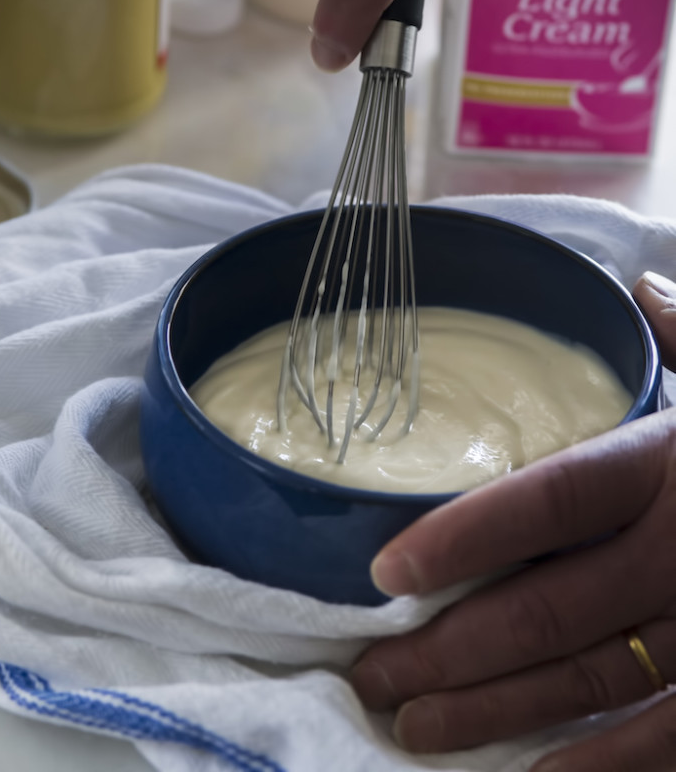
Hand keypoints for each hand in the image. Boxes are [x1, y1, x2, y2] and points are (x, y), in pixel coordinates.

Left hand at [351, 271, 675, 770]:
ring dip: (491, 711)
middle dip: (448, 646)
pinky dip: (598, 767)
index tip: (386, 572)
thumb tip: (647, 290)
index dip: (463, 537)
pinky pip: (664, 739)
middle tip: (369, 670)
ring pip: (586, 680)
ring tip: (410, 724)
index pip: (547, 499)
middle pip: (543, 607)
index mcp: (671, 459)